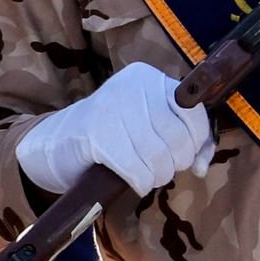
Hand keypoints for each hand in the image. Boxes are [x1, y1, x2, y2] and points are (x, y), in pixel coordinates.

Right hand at [17, 62, 214, 195]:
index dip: (197, 142)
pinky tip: (132, 180)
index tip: (187, 157)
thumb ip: (184, 139)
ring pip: (159, 156)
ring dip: (156, 176)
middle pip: (178, 137)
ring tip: (145, 174)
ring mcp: (111, 108)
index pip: (193, 111)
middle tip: (160, 167)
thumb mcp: (149, 125)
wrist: (55, 142)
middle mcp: (131, 86)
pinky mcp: (96, 135)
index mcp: (147, 77)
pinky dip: (139, 182)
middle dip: (175, 163)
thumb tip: (204, 166)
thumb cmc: (110, 135)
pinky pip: (137, 170)